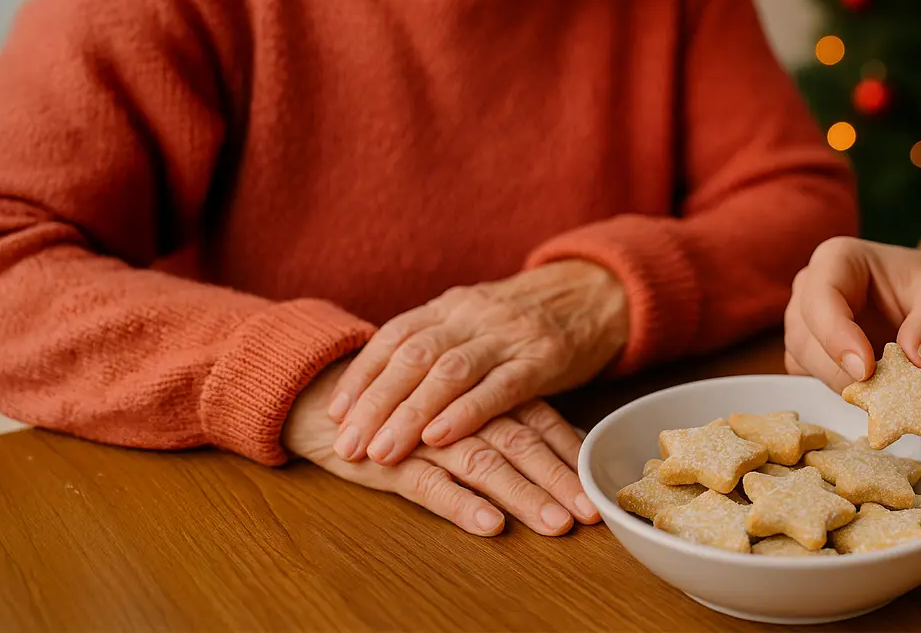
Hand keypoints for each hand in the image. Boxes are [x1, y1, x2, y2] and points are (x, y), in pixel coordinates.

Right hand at [286, 361, 600, 535]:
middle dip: (557, 480)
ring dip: (521, 496)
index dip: (570, 456)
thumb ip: (510, 420)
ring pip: (482, 463)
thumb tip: (571, 444)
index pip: (538, 422)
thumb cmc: (405, 406)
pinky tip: (489, 526)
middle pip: (519, 443)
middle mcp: (461, 411)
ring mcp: (425, 434)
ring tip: (552, 524)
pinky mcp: (390, 459)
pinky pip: (429, 484)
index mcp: (482, 394)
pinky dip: (462, 506)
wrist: (321, 396)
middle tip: (587, 513)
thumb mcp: (462, 408)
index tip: (599, 490)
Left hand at [328, 260, 627, 465]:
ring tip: (382, 452)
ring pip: (448, 373)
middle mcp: (472, 315)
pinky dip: (465, 413)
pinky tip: (439, 437)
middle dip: (375, 404)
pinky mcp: (544, 359)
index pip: (394, 338)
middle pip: (412, 357)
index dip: (362, 376)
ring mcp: (508, 336)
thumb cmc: (528, 318)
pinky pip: (499, 387)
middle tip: (347, 445)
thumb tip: (382, 385)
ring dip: (410, 415)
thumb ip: (438, 344)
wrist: (596, 292)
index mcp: (451, 305)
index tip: (335, 413)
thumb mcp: (477, 319)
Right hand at [783, 237, 920, 390]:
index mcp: (838, 259)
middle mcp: (813, 288)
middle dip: (842, 369)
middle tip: (887, 392)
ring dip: (845, 384)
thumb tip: (917, 360)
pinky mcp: (814, 355)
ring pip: (805, 362)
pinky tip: (879, 395)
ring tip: (891, 392)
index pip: (821, 296)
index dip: (836, 335)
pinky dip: (845, 393)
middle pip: (805, 335)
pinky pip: (815, 380)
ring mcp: (809, 323)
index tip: (866, 369)